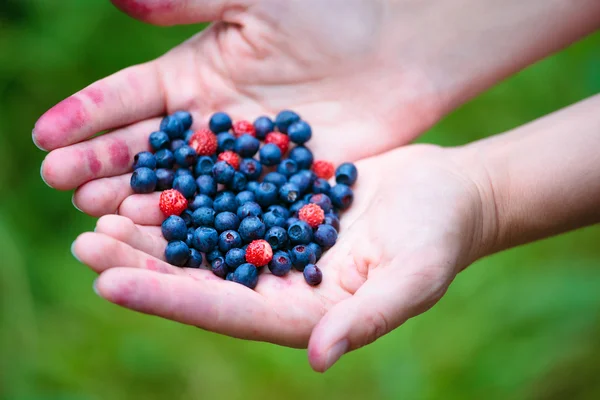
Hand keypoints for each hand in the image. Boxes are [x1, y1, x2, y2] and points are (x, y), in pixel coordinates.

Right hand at [34, 0, 443, 218]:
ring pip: (182, 185)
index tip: (45, 136)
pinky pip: (230, 209)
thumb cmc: (332, 13)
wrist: (399, 52)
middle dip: (102, 165)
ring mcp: (241, 161)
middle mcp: (209, 124)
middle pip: (147, 149)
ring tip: (100, 216)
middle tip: (63, 185)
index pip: (129, 99)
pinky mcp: (275, 187)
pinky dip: (200, 223)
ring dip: (141, 199)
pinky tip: (168, 238)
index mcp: (194, 76)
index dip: (87, 116)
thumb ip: (189, 0)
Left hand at [71, 144, 493, 371]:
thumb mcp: (412, 278)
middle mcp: (280, 280)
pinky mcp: (281, 203)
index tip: (110, 283)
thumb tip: (323, 357)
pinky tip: (153, 175)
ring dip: (154, 227)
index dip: (169, 298)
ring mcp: (278, 240)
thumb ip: (368, 316)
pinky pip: (225, 198)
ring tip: (101, 210)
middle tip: (87, 244)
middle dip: (143, 263)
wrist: (449, 194)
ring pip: (204, 237)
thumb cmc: (439, 240)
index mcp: (303, 310)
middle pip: (201, 277)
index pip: (225, 310)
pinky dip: (188, 190)